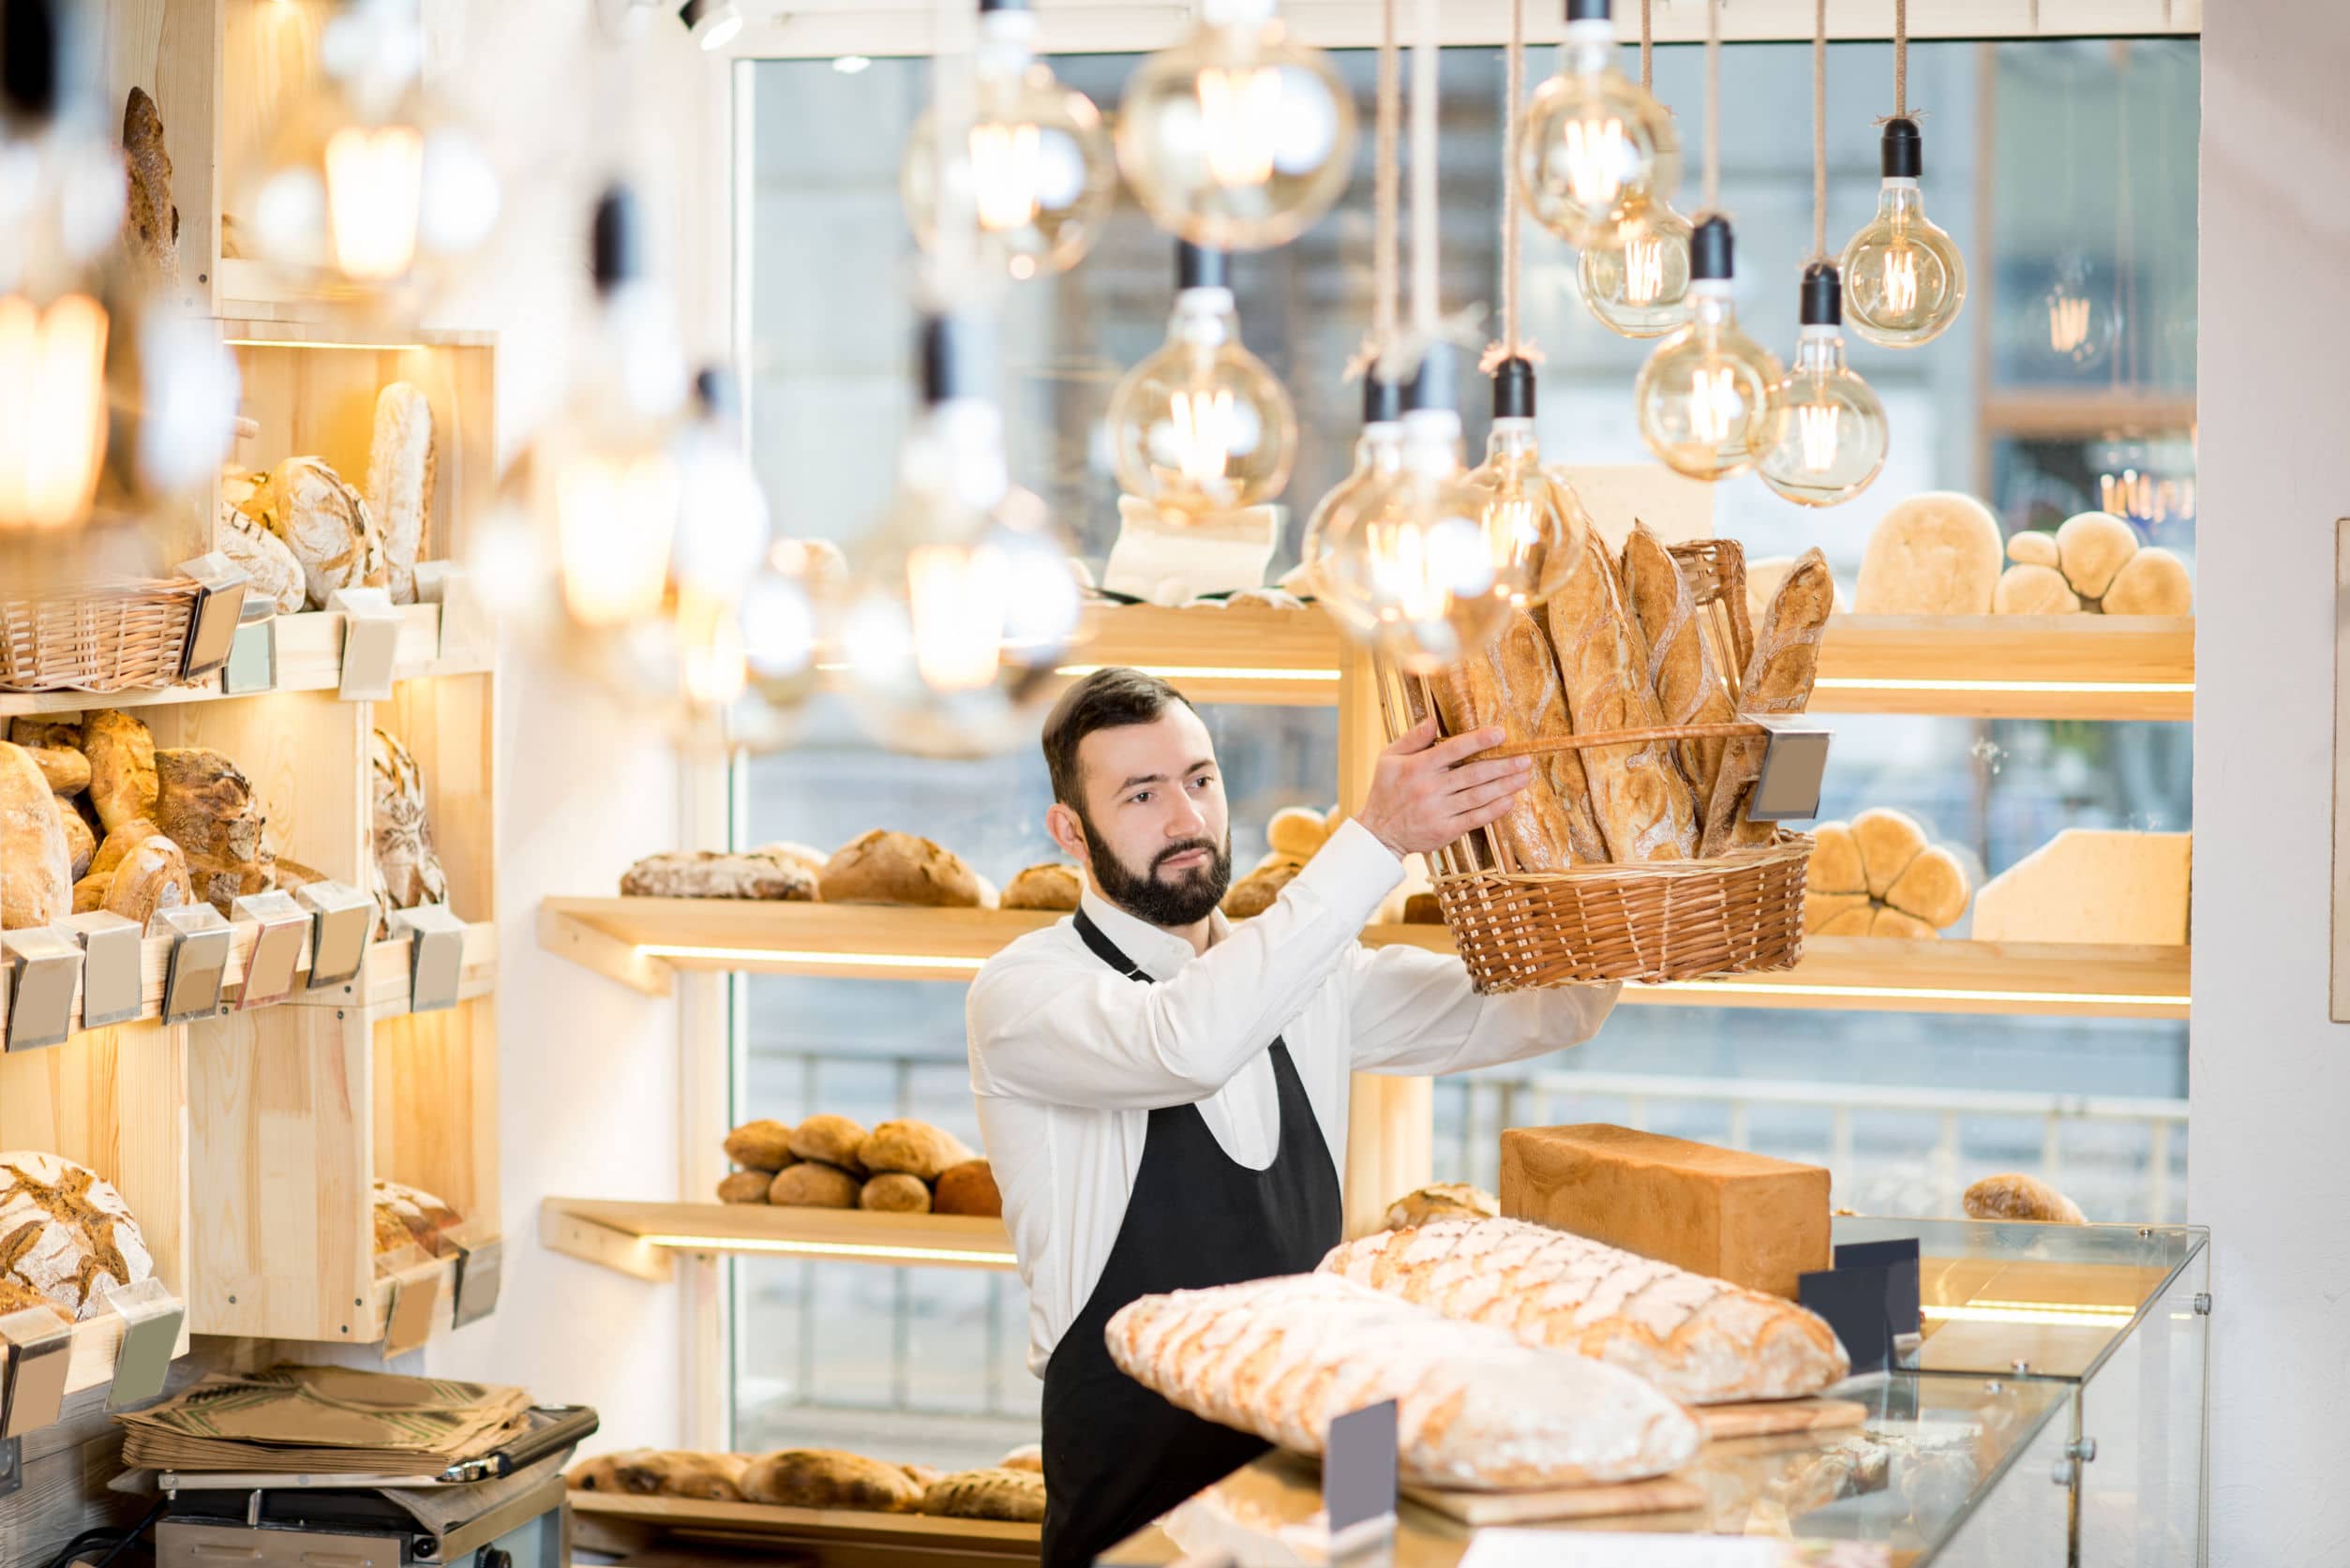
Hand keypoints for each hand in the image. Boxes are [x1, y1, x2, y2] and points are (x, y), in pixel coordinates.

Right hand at [1353, 715, 1534, 859]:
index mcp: (1417, 766)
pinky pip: (1475, 818)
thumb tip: (1433, 720)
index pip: (1453, 749)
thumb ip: (1412, 738)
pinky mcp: (1445, 830)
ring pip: (1478, 795)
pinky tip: (1510, 800)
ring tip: (1524, 776)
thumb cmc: (1385, 791)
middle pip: (1473, 773)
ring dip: (1505, 786)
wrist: (1378, 833)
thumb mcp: (1388, 758)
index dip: (1479, 740)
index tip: (1501, 734)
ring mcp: (1438, 811)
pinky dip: (1494, 810)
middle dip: (1503, 765)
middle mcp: (1430, 788)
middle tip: (1525, 758)